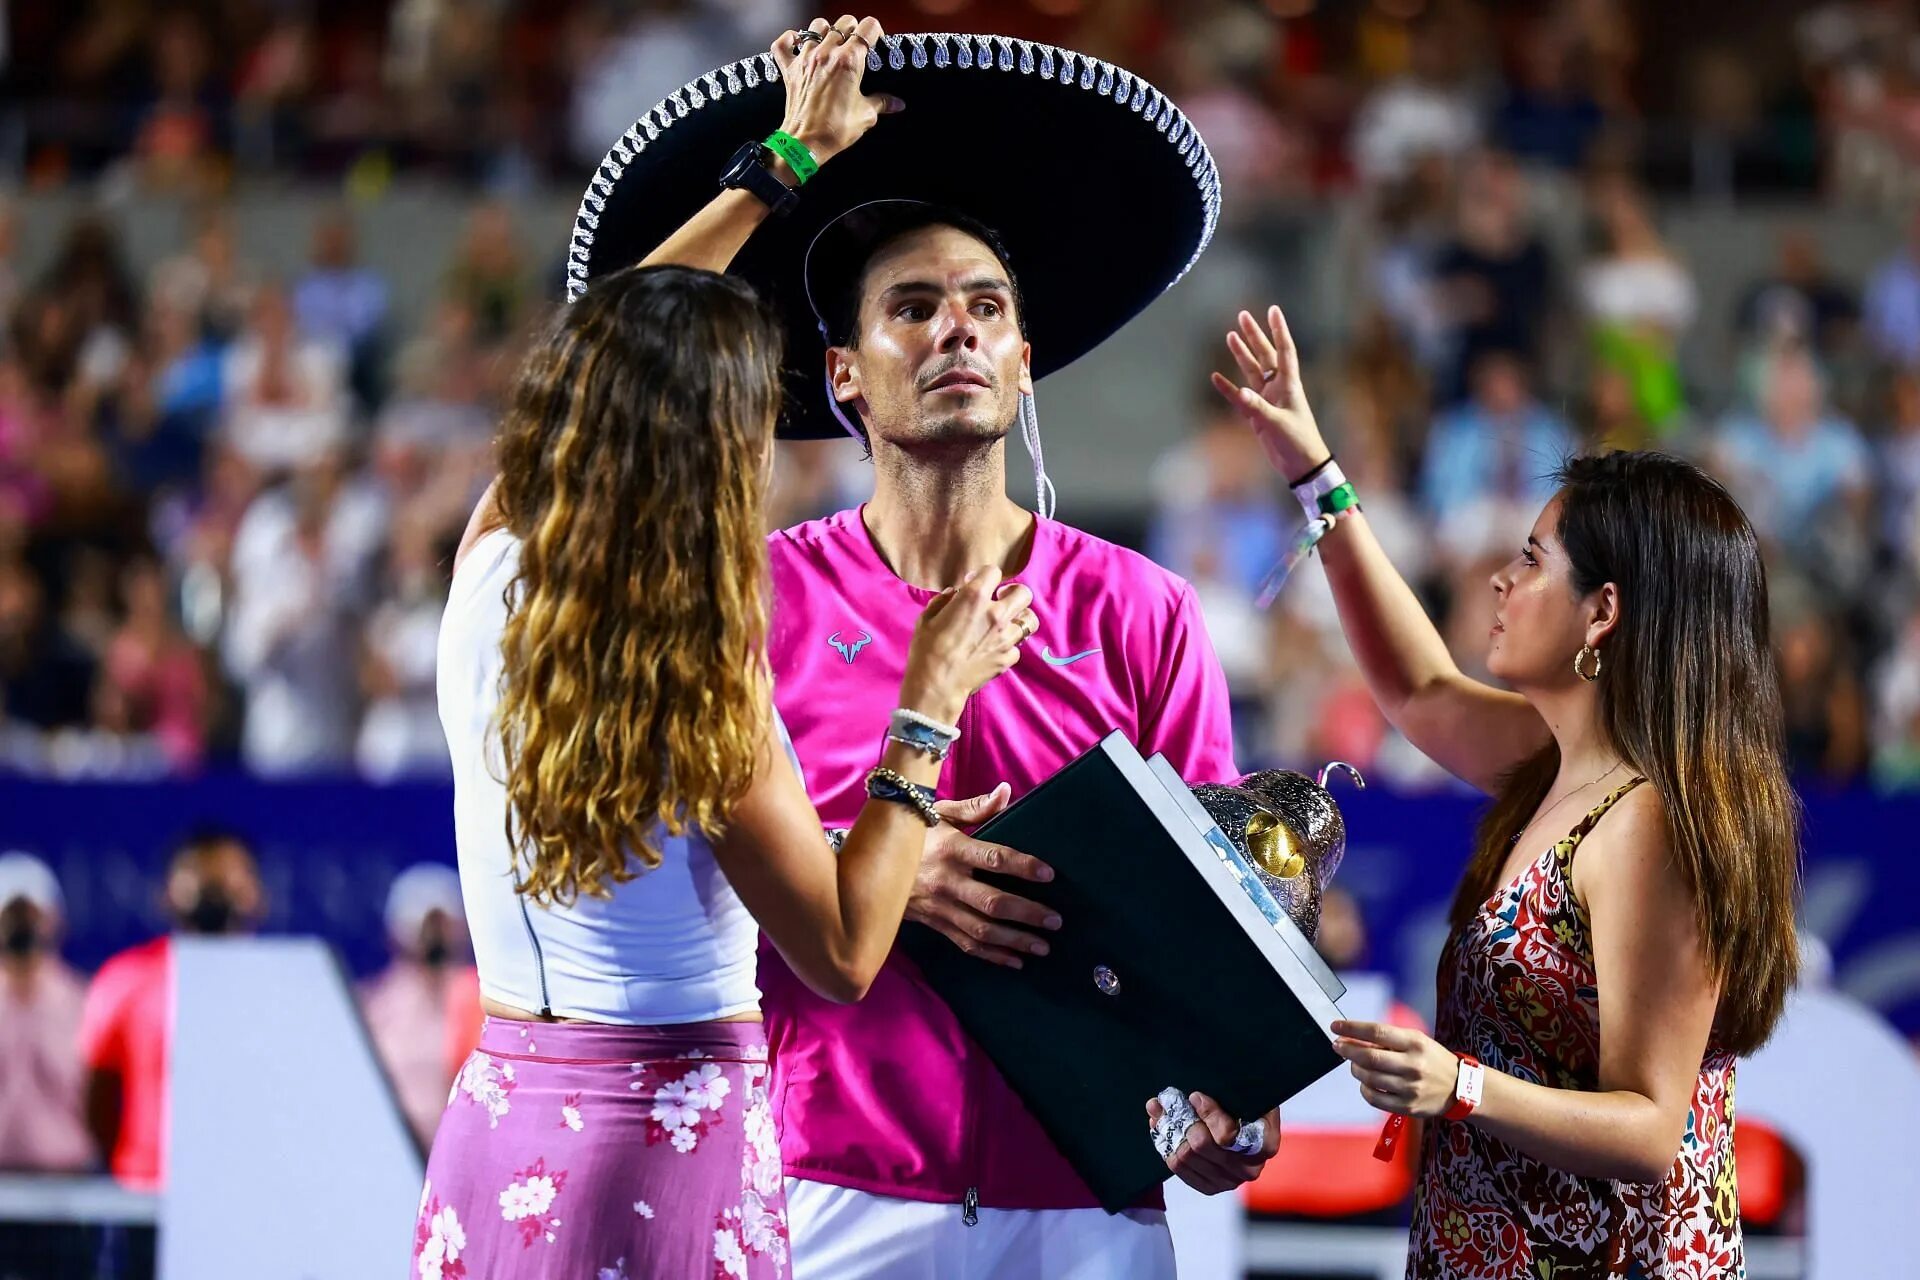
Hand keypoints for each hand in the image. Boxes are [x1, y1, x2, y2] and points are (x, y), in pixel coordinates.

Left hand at [770, 15, 901, 168]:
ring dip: (826, 32)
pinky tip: (798, 44)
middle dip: (853, 30)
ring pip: (816, 27)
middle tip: (856, 44)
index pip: (867, 28)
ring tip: (831, 44)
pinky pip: (783, 43)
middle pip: (843, 23)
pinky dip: (790, 40)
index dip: (874, 32)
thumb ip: (882, 103)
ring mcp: (806, 59)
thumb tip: (897, 103)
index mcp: (849, 61)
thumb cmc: (835, 129)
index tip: (875, 41)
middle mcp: (827, 54)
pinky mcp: (789, 69)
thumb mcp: (866, 115)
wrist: (806, 144)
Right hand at [900, 566, 1033, 724]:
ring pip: (1029, 620)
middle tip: (1001, 599)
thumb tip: (954, 594)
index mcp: (974, 598)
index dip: (983, 575)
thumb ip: (943, 601)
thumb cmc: (927, 650)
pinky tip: (996, 647)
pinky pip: (1017, 647)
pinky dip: (1009, 645)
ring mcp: (1006, 637)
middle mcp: (996, 614)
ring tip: (1006, 623)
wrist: (936, 685)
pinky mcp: (1007, 658)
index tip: (974, 583)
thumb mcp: (927, 618)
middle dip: (1013, 593)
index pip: (993, 571)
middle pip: (1023, 593)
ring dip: (1018, 618)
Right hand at [906, 786, 1057, 968]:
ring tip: (1042, 946)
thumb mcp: (939, 812)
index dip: (1022, 866)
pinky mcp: (933, 923)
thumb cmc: (912, 831)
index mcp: (952, 849)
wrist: (867, 860)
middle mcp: (946, 881)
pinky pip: (965, 944)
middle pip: (992, 902)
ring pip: (981, 930)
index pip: (993, 859)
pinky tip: (1015, 961)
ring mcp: (939, 906)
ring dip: (1014, 941)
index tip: (1048, 874)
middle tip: (1055, 921)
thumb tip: (1006, 792)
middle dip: (1027, 914)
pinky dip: (991, 956)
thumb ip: (975, 807)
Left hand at [1145, 1092, 1278, 1194]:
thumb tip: (1196, 1096)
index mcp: (1264, 1144)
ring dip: (1169, 1129)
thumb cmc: (1248, 1105)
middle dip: (1183, 1119)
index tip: (1195, 1096)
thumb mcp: (1249, 1094)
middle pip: (1201, 1145)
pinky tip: (1160, 1127)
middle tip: (1169, 1099)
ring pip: (1186, 1157)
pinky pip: (1179, 1168)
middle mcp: (1249, 1168)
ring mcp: (1229, 1181)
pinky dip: (1166, 1145)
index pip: (1227, 1134)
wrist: (1247, 1125)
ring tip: (1159, 1108)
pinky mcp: (1210, 1187)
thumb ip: (1233, 1094)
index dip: (1208, 1114)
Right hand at [1209, 305, 1329, 483]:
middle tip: (1242, 315)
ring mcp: (1266, 400)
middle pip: (1265, 355)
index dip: (1279, 330)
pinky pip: (1239, 398)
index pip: (1284, 351)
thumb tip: (1240, 392)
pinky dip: (1228, 388)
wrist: (1301, 465)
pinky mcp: (1257, 416)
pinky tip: (1216, 377)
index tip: (1273, 310)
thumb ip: (1257, 407)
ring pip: (1252, 372)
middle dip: (1254, 335)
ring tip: (1230, 336)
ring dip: (1242, 355)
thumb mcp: (1278, 423)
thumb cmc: (1297, 441)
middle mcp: (1278, 388)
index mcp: (1289, 385)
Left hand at [1331, 1020, 1461, 1118]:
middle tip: (1338, 1046)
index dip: (1352, 1028)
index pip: (1377, 1032)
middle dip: (1347, 1050)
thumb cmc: (1432, 1059)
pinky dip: (1364, 1089)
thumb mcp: (1417, 1040)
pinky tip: (1366, 1082)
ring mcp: (1411, 1088)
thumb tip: (1352, 1037)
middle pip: (1369, 1057)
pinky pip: (1374, 1098)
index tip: (1335, 1026)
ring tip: (1355, 1064)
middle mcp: (1413, 1065)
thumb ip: (1388, 1039)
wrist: (1460, 1088)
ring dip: (1355, 1069)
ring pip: (1369, 1078)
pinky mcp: (1408, 1106)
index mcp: (1415, 1043)